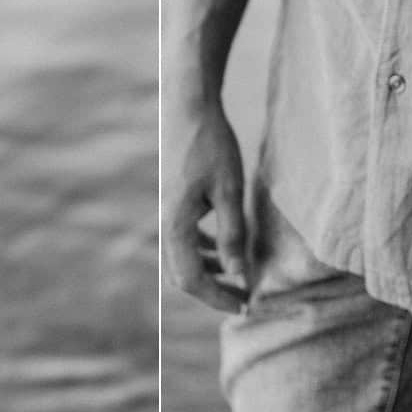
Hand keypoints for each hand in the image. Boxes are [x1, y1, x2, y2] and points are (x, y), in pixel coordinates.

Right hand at [162, 94, 249, 312]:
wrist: (189, 106)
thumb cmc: (211, 145)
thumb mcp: (230, 189)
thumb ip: (233, 234)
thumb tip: (239, 275)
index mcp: (176, 223)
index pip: (191, 280)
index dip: (217, 299)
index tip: (245, 305)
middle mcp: (166, 221)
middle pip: (181, 275)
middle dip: (211, 291)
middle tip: (242, 296)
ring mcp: (167, 211)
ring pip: (181, 258)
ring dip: (208, 271)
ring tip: (238, 274)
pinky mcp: (173, 200)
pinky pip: (184, 238)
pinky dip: (203, 250)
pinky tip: (224, 246)